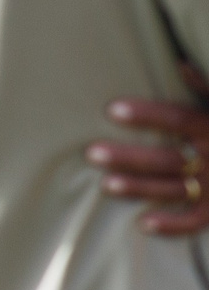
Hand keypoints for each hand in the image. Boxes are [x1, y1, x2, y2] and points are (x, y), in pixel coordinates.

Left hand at [86, 62, 208, 235]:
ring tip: (106, 185)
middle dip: (130, 157)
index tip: (112, 110)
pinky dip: (174, 226)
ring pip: (174, 189)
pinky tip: (143, 224)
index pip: (178, 119)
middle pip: (168, 158)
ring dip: (141, 188)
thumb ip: (208, 87)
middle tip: (92, 153)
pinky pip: (196, 220)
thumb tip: (180, 64)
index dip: (147, 115)